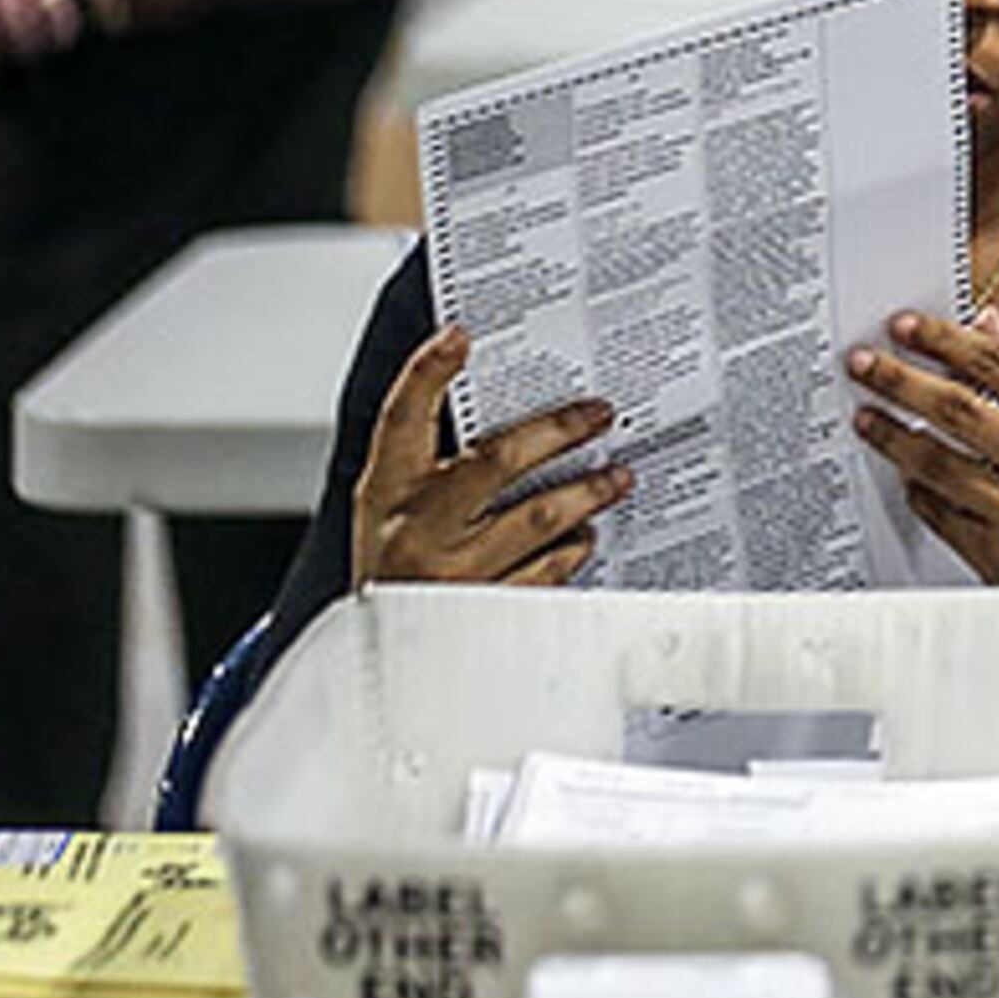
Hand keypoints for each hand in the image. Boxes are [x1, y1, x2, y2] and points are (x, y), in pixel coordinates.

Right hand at [350, 325, 629, 585]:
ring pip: (538, 518)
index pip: (401, 420)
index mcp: (388, 494)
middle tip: (600, 413)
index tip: (458, 338)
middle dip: (559, 430)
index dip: (426, 374)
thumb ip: (429, 461)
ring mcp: (455, 573)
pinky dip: (573, 550)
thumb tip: (478, 395)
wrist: (380, 659)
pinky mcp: (487, 611)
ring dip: (587, 492)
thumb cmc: (391, 567)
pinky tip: (587, 536)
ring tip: (619, 476)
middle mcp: (418, 530)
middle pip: (498, 462)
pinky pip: (547, 572)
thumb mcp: (388, 508)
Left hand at [850, 310, 998, 681]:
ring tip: (868, 417)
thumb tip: (987, 331)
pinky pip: (942, 514)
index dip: (946, 342)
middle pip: (960, 411)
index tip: (909, 328)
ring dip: (894, 436)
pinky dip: (917, 490)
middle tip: (866, 366)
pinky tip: (904, 474)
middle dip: (902, 382)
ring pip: (940, 465)